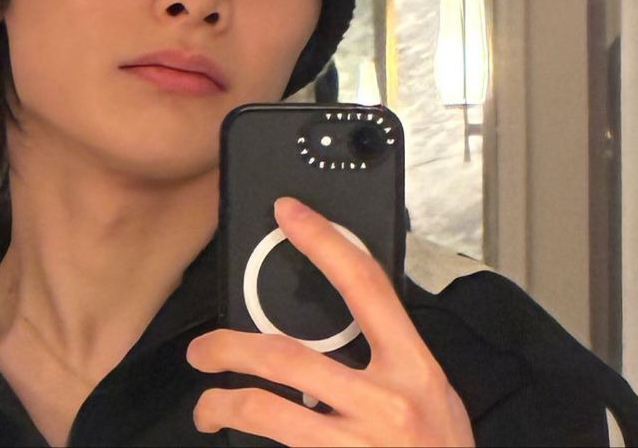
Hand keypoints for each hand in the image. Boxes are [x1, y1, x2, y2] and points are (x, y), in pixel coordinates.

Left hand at [186, 197, 474, 446]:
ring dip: (224, 405)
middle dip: (231, 347)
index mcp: (414, 369)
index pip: (364, 286)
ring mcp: (358, 447)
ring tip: (207, 406)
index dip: (324, 242)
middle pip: (288, 357)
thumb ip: (391, 358)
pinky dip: (254, 446)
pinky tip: (244, 446)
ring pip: (269, 412)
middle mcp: (385, 405)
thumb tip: (345, 316)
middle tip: (202, 349)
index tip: (288, 213)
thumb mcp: (434, 395)